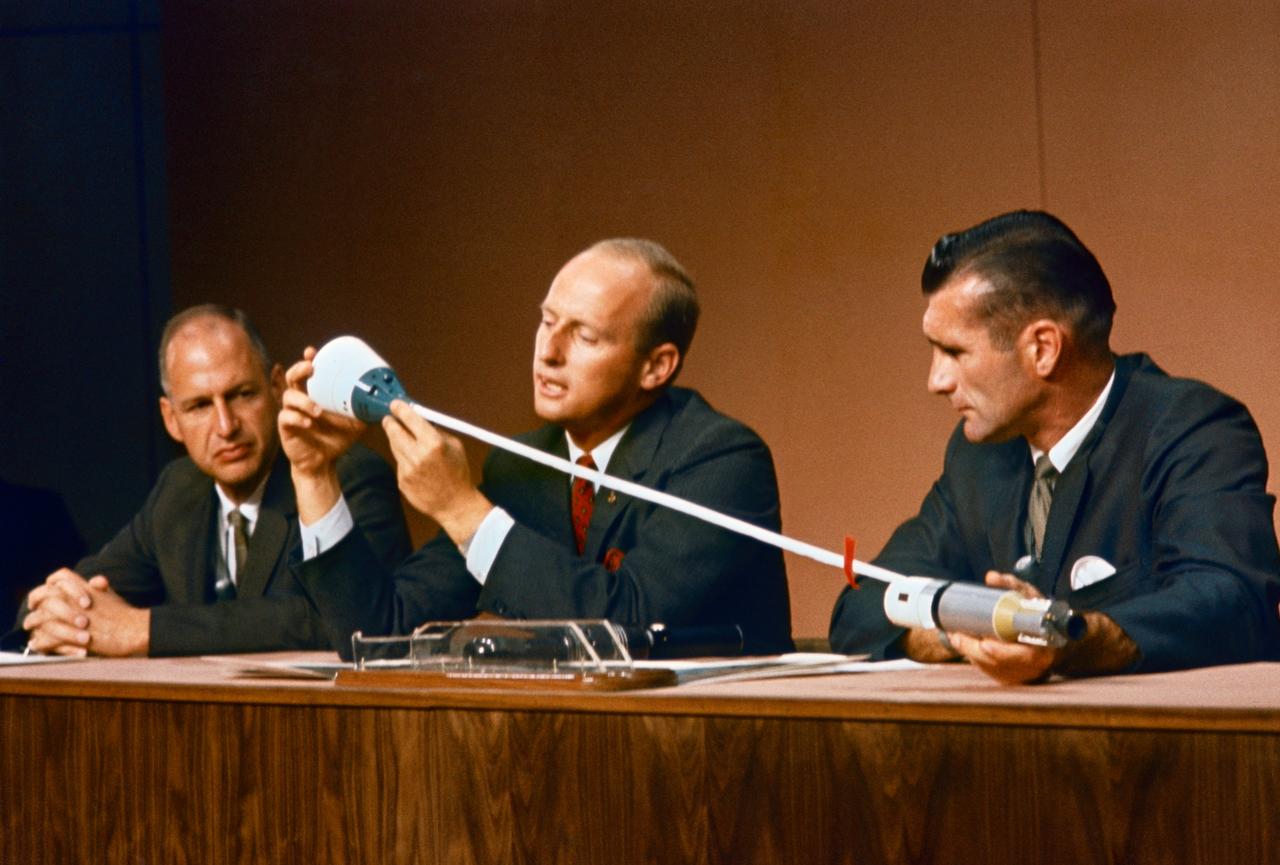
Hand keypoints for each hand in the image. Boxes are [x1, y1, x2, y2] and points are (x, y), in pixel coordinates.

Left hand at [24, 571, 149, 656]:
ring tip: (29, 627)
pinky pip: (48, 638)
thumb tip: (97, 580)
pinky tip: (36, 645)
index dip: (50, 582)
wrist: (134, 631)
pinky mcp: (72, 636)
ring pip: (42, 617)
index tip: (46, 588)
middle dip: (34, 600)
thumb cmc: (125, 615)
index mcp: (85, 589)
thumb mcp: (112, 596)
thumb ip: (100, 588)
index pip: (61, 577)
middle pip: (45, 594)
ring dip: (33, 622)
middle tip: (32, 607)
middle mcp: (75, 601)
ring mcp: (72, 618)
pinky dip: (40, 643)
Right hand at [278, 346, 366, 521]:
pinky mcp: (286, 428)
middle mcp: (301, 399)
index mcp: (315, 393)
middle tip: (312, 369)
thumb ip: (366, 410)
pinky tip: (309, 422)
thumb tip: (386, 401)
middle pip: (292, 376)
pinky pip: (286, 418)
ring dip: (303, 399)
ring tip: (318, 410)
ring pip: (288, 397)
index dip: (308, 359)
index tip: (313, 351)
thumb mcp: (355, 422)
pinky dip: (297, 418)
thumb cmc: (336, 438)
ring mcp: (291, 412)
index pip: (307, 371)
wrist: (323, 463)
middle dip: (299, 369)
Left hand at [382, 400, 492, 544]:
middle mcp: (418, 455)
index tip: (395, 405)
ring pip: (394, 446)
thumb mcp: (455, 446)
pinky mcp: (402, 481)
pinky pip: (399, 462)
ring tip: (405, 439)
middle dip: (391, 423)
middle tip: (390, 419)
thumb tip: (420, 419)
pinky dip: (404, 459)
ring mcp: (408, 469)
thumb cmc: (458, 474)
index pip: (410, 419)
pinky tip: (415, 464)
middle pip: (394, 431)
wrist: (454, 504)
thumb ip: (436, 431)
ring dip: (397, 440)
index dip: (400, 409)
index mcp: (434, 443)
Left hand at [948, 570, 1057, 683]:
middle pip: (997, 663)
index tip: (984, 643)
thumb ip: (1011, 586)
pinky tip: (965, 644)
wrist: (1051, 636)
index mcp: (1041, 648)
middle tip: (956, 636)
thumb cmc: (1038, 614)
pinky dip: (974, 657)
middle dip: (974, 650)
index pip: (1022, 656)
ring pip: (988, 668)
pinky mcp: (1009, 678)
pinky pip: (987, 670)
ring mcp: (1019, 675)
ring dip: (970, 653)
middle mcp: (1031, 666)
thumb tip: (991, 577)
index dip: (1001, 652)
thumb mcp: (1029, 597)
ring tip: (956, 636)